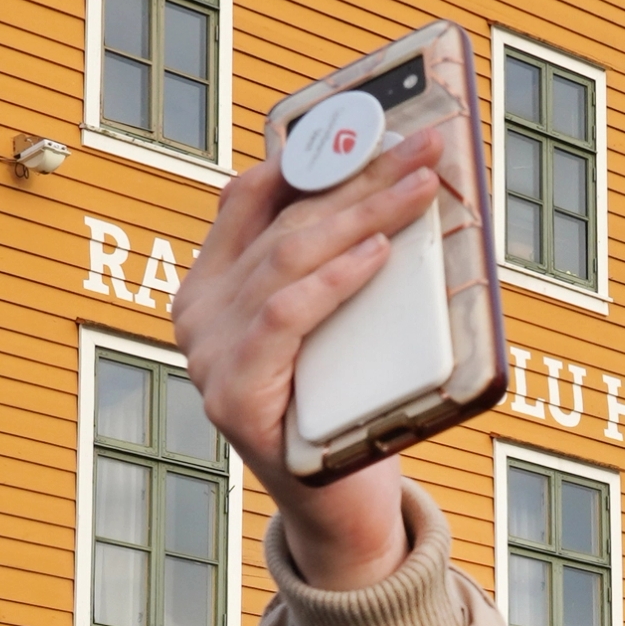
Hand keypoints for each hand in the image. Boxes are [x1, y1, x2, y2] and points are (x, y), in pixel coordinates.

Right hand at [171, 129, 447, 587]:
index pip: (254, 193)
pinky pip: (285, 317)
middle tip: (425, 146)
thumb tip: (399, 181)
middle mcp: (199, 314)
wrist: (341, 505)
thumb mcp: (337, 320)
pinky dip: (334, 280)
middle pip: (283, 220)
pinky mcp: (235, 398)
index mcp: (213, 284)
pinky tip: (377, 253)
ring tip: (418, 188)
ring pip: (287, 258)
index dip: (314, 151)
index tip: (377, 120)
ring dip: (362, 214)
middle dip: (358, 175)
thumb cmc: (346, 402)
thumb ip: (337, 263)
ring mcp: (209, 357)